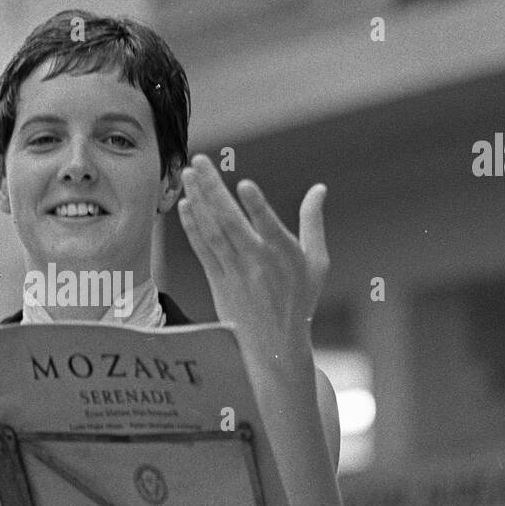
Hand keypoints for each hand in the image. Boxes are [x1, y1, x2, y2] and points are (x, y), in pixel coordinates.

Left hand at [176, 154, 328, 367]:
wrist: (275, 345)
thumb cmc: (300, 298)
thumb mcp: (317, 262)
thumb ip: (313, 222)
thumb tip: (319, 188)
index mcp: (285, 255)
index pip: (268, 227)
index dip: (257, 206)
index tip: (244, 185)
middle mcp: (257, 262)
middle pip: (230, 222)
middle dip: (213, 189)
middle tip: (199, 160)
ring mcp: (234, 272)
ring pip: (212, 231)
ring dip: (198, 201)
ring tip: (188, 174)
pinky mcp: (218, 281)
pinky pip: (202, 250)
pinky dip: (192, 228)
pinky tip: (184, 205)